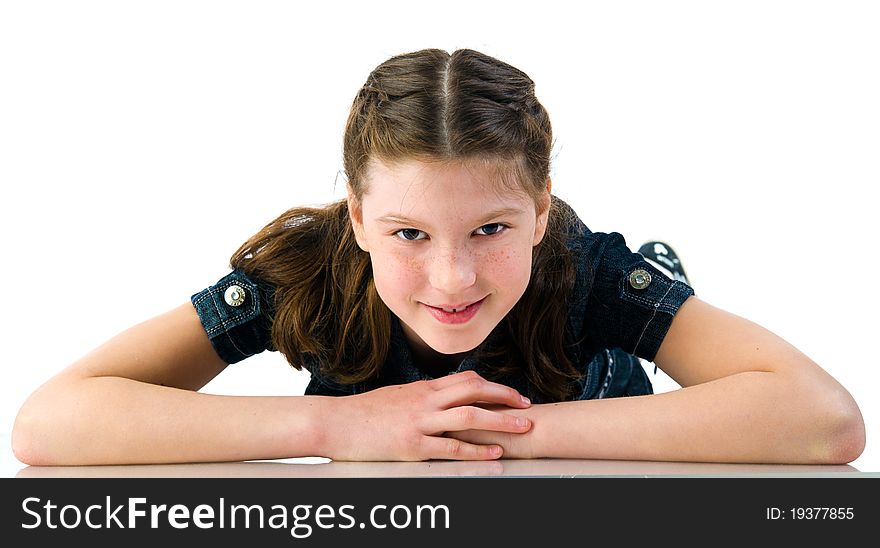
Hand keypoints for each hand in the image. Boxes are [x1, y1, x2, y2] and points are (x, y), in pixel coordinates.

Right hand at [321, 370, 531, 460]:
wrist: (335, 423)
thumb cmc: (362, 413)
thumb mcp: (396, 397)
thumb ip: (420, 398)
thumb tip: (438, 399)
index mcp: (423, 389)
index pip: (466, 379)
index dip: (492, 385)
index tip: (511, 392)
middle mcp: (426, 401)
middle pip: (475, 391)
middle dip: (505, 396)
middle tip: (527, 404)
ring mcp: (420, 422)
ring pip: (470, 416)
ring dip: (501, 421)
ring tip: (524, 427)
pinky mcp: (413, 445)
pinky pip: (451, 446)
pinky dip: (477, 450)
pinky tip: (494, 454)